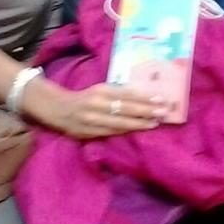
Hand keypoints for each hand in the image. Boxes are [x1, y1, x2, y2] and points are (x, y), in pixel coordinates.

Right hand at [34, 81, 169, 139]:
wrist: (59, 109)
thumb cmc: (86, 97)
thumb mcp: (101, 89)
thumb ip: (118, 93)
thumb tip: (145, 95)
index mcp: (100, 90)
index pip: (126, 94)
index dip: (144, 97)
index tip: (160, 99)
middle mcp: (96, 104)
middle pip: (125, 109)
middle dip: (146, 111)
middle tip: (163, 112)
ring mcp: (92, 120)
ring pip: (119, 123)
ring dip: (139, 124)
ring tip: (155, 123)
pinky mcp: (88, 133)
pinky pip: (110, 133)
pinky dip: (125, 132)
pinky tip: (137, 131)